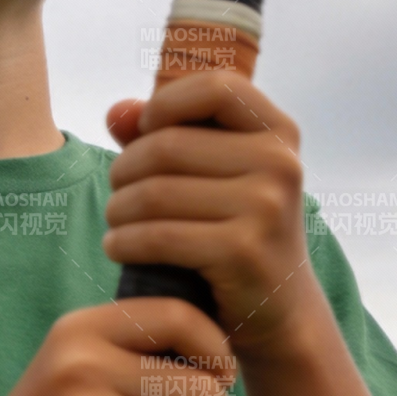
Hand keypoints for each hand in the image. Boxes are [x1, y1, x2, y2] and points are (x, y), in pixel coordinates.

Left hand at [102, 70, 327, 357]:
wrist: (278, 309)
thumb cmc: (233, 228)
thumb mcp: (210, 172)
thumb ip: (162, 132)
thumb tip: (117, 111)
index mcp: (277, 131)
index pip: (215, 86)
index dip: (165, 105)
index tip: (146, 135)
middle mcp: (280, 162)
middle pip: (165, 146)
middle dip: (123, 171)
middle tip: (117, 194)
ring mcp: (266, 207)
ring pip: (154, 193)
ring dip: (117, 210)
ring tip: (116, 223)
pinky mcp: (243, 251)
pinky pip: (158, 236)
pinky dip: (124, 242)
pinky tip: (117, 248)